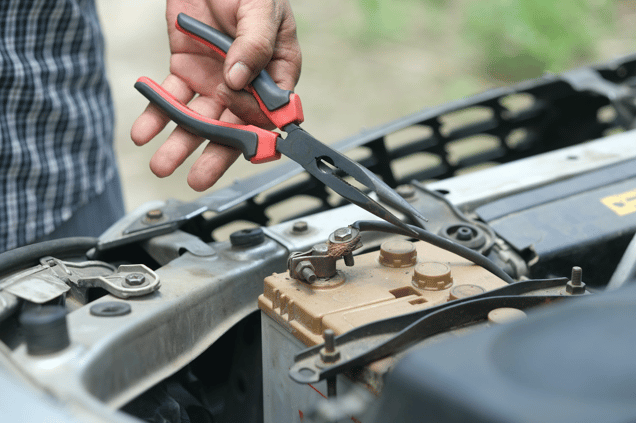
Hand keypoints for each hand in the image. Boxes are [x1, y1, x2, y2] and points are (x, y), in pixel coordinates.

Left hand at [131, 0, 300, 190]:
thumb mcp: (261, 9)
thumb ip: (254, 43)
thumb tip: (239, 80)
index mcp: (275, 73)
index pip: (272, 113)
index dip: (262, 135)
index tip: (250, 154)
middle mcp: (244, 85)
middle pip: (232, 127)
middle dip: (213, 154)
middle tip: (197, 179)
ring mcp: (214, 81)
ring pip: (198, 119)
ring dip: (180, 142)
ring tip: (161, 164)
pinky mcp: (185, 71)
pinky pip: (170, 97)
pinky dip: (155, 114)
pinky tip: (143, 131)